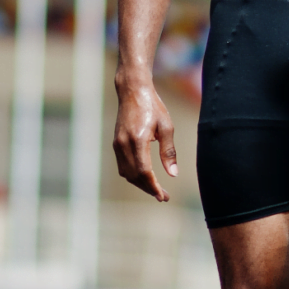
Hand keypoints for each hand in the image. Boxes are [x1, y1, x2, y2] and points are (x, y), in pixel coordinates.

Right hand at [113, 78, 177, 201]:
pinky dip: (133, 175)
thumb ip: (169, 151)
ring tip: (156, 190)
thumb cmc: (153, 106)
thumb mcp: (166, 127)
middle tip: (164, 197)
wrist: (132, 91)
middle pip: (135, 176)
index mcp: (138, 139)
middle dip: (149, 189)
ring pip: (127, 173)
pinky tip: (144, 178)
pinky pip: (123, 166)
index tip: (163, 196)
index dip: (153, 186)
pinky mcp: (116, 143)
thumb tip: (173, 174)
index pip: (144, 171)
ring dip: (140, 184)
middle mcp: (124, 144)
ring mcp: (117, 144)